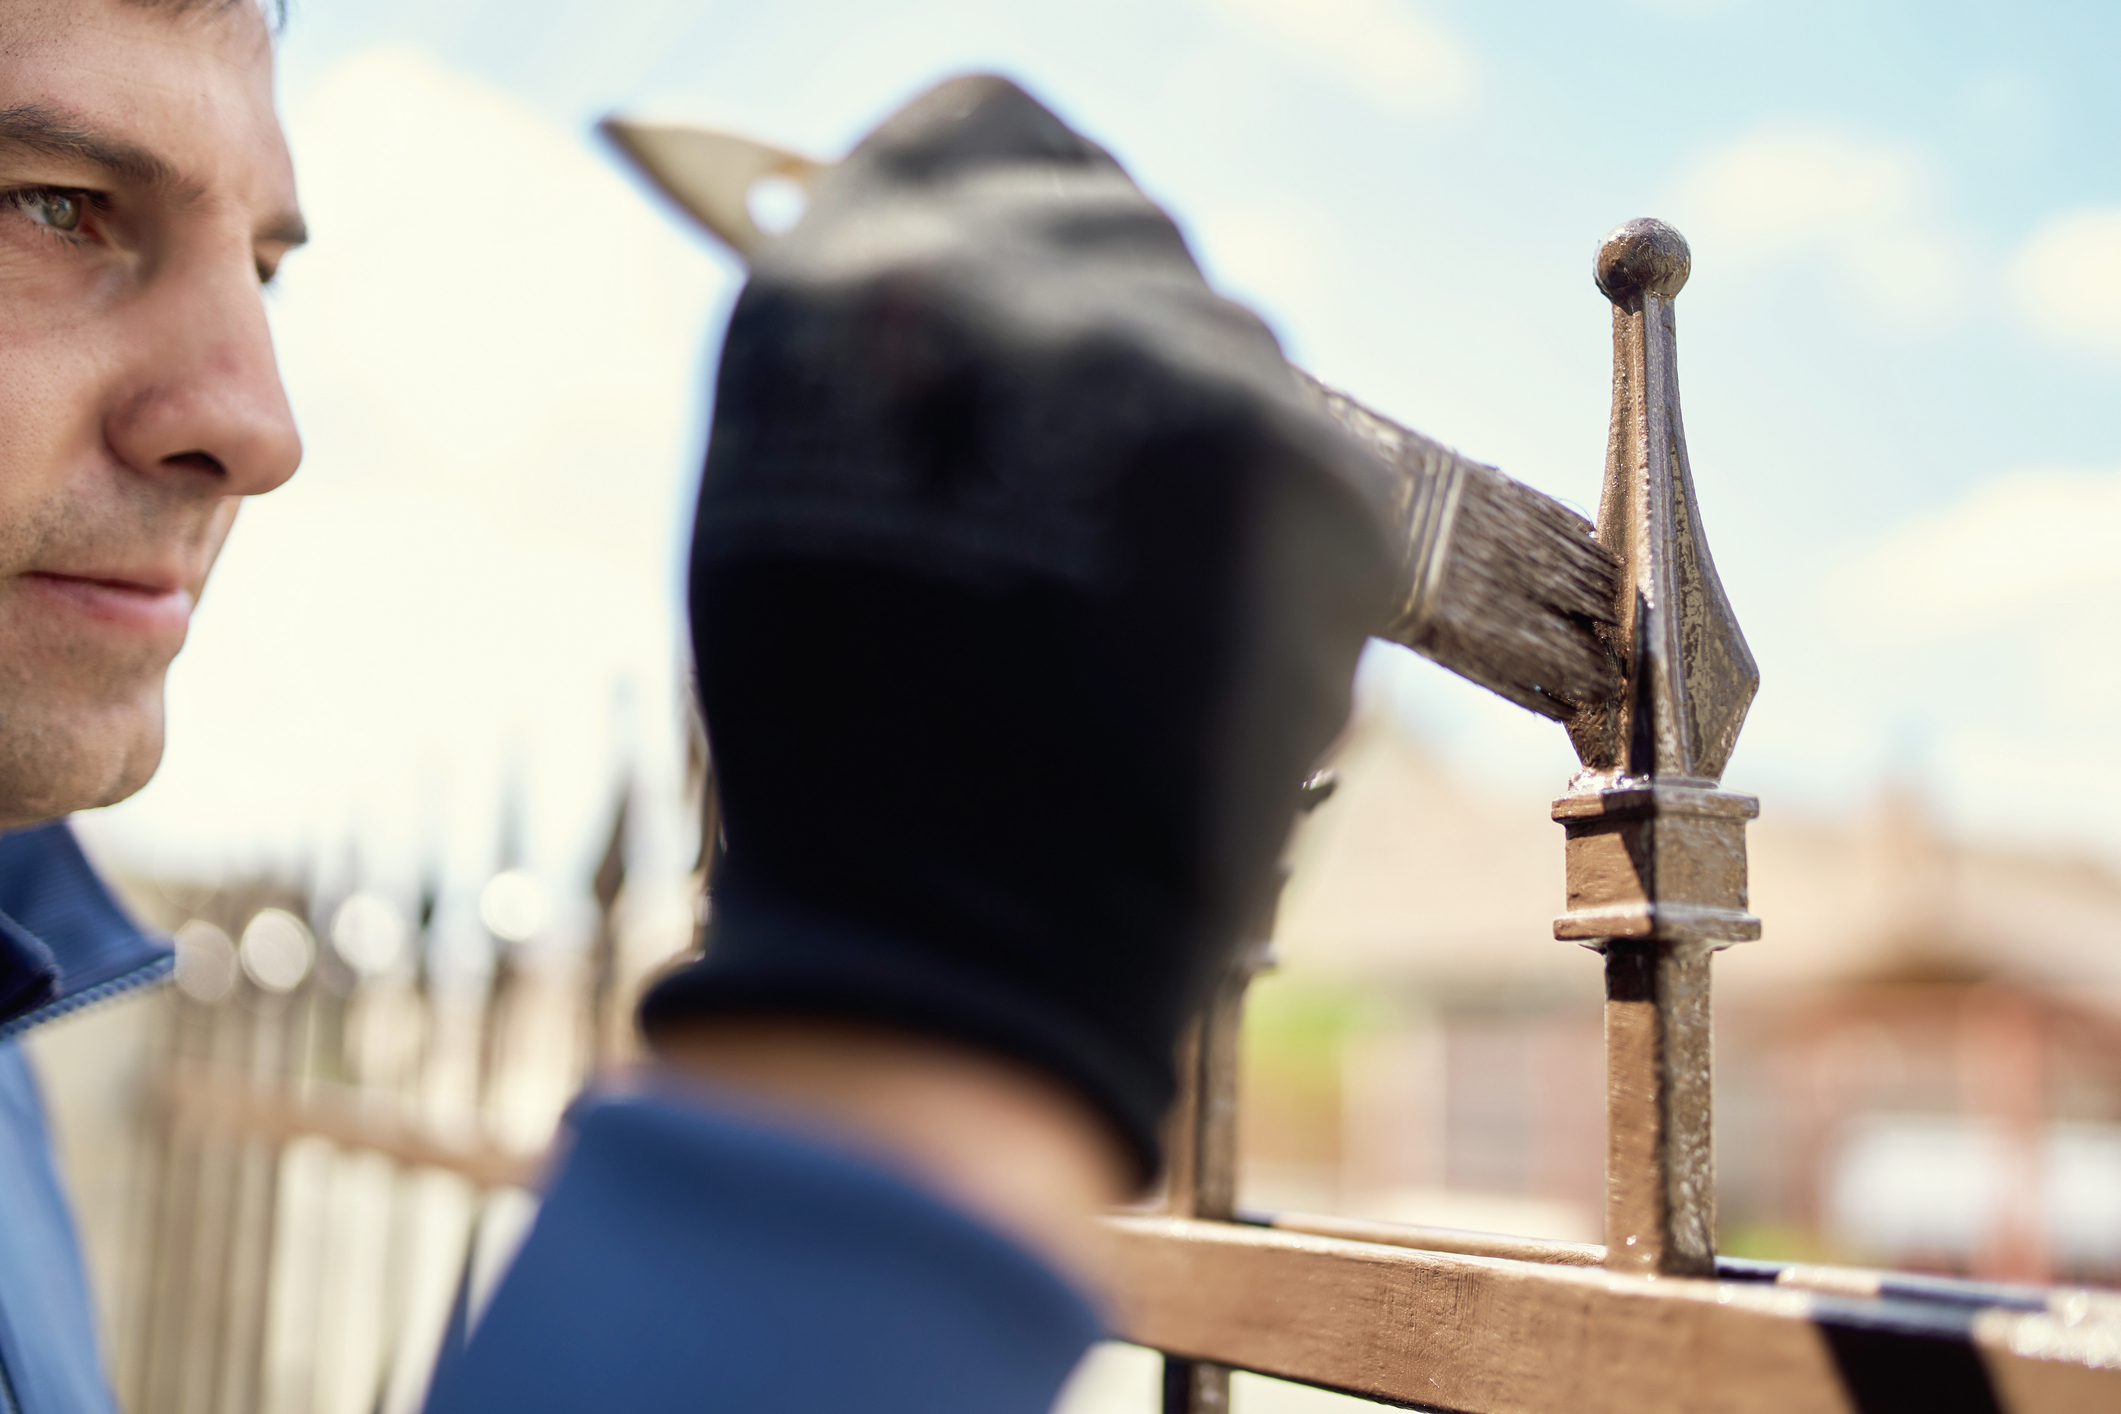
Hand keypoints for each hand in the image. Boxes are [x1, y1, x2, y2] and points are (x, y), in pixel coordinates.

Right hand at [643, 75, 1397, 1188]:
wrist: (967, 951)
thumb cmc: (853, 750)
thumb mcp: (794, 493)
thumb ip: (879, 337)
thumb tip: (975, 264)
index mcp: (854, 275)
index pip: (993, 126)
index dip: (1015, 211)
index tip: (1030, 289)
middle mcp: (1019, 279)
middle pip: (1133, 236)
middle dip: (1113, 345)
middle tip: (1079, 509)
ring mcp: (1179, 367)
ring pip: (1235, 349)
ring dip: (1200, 447)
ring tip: (1129, 606)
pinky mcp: (1311, 472)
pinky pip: (1317, 461)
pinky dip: (1282, 543)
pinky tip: (1205, 645)